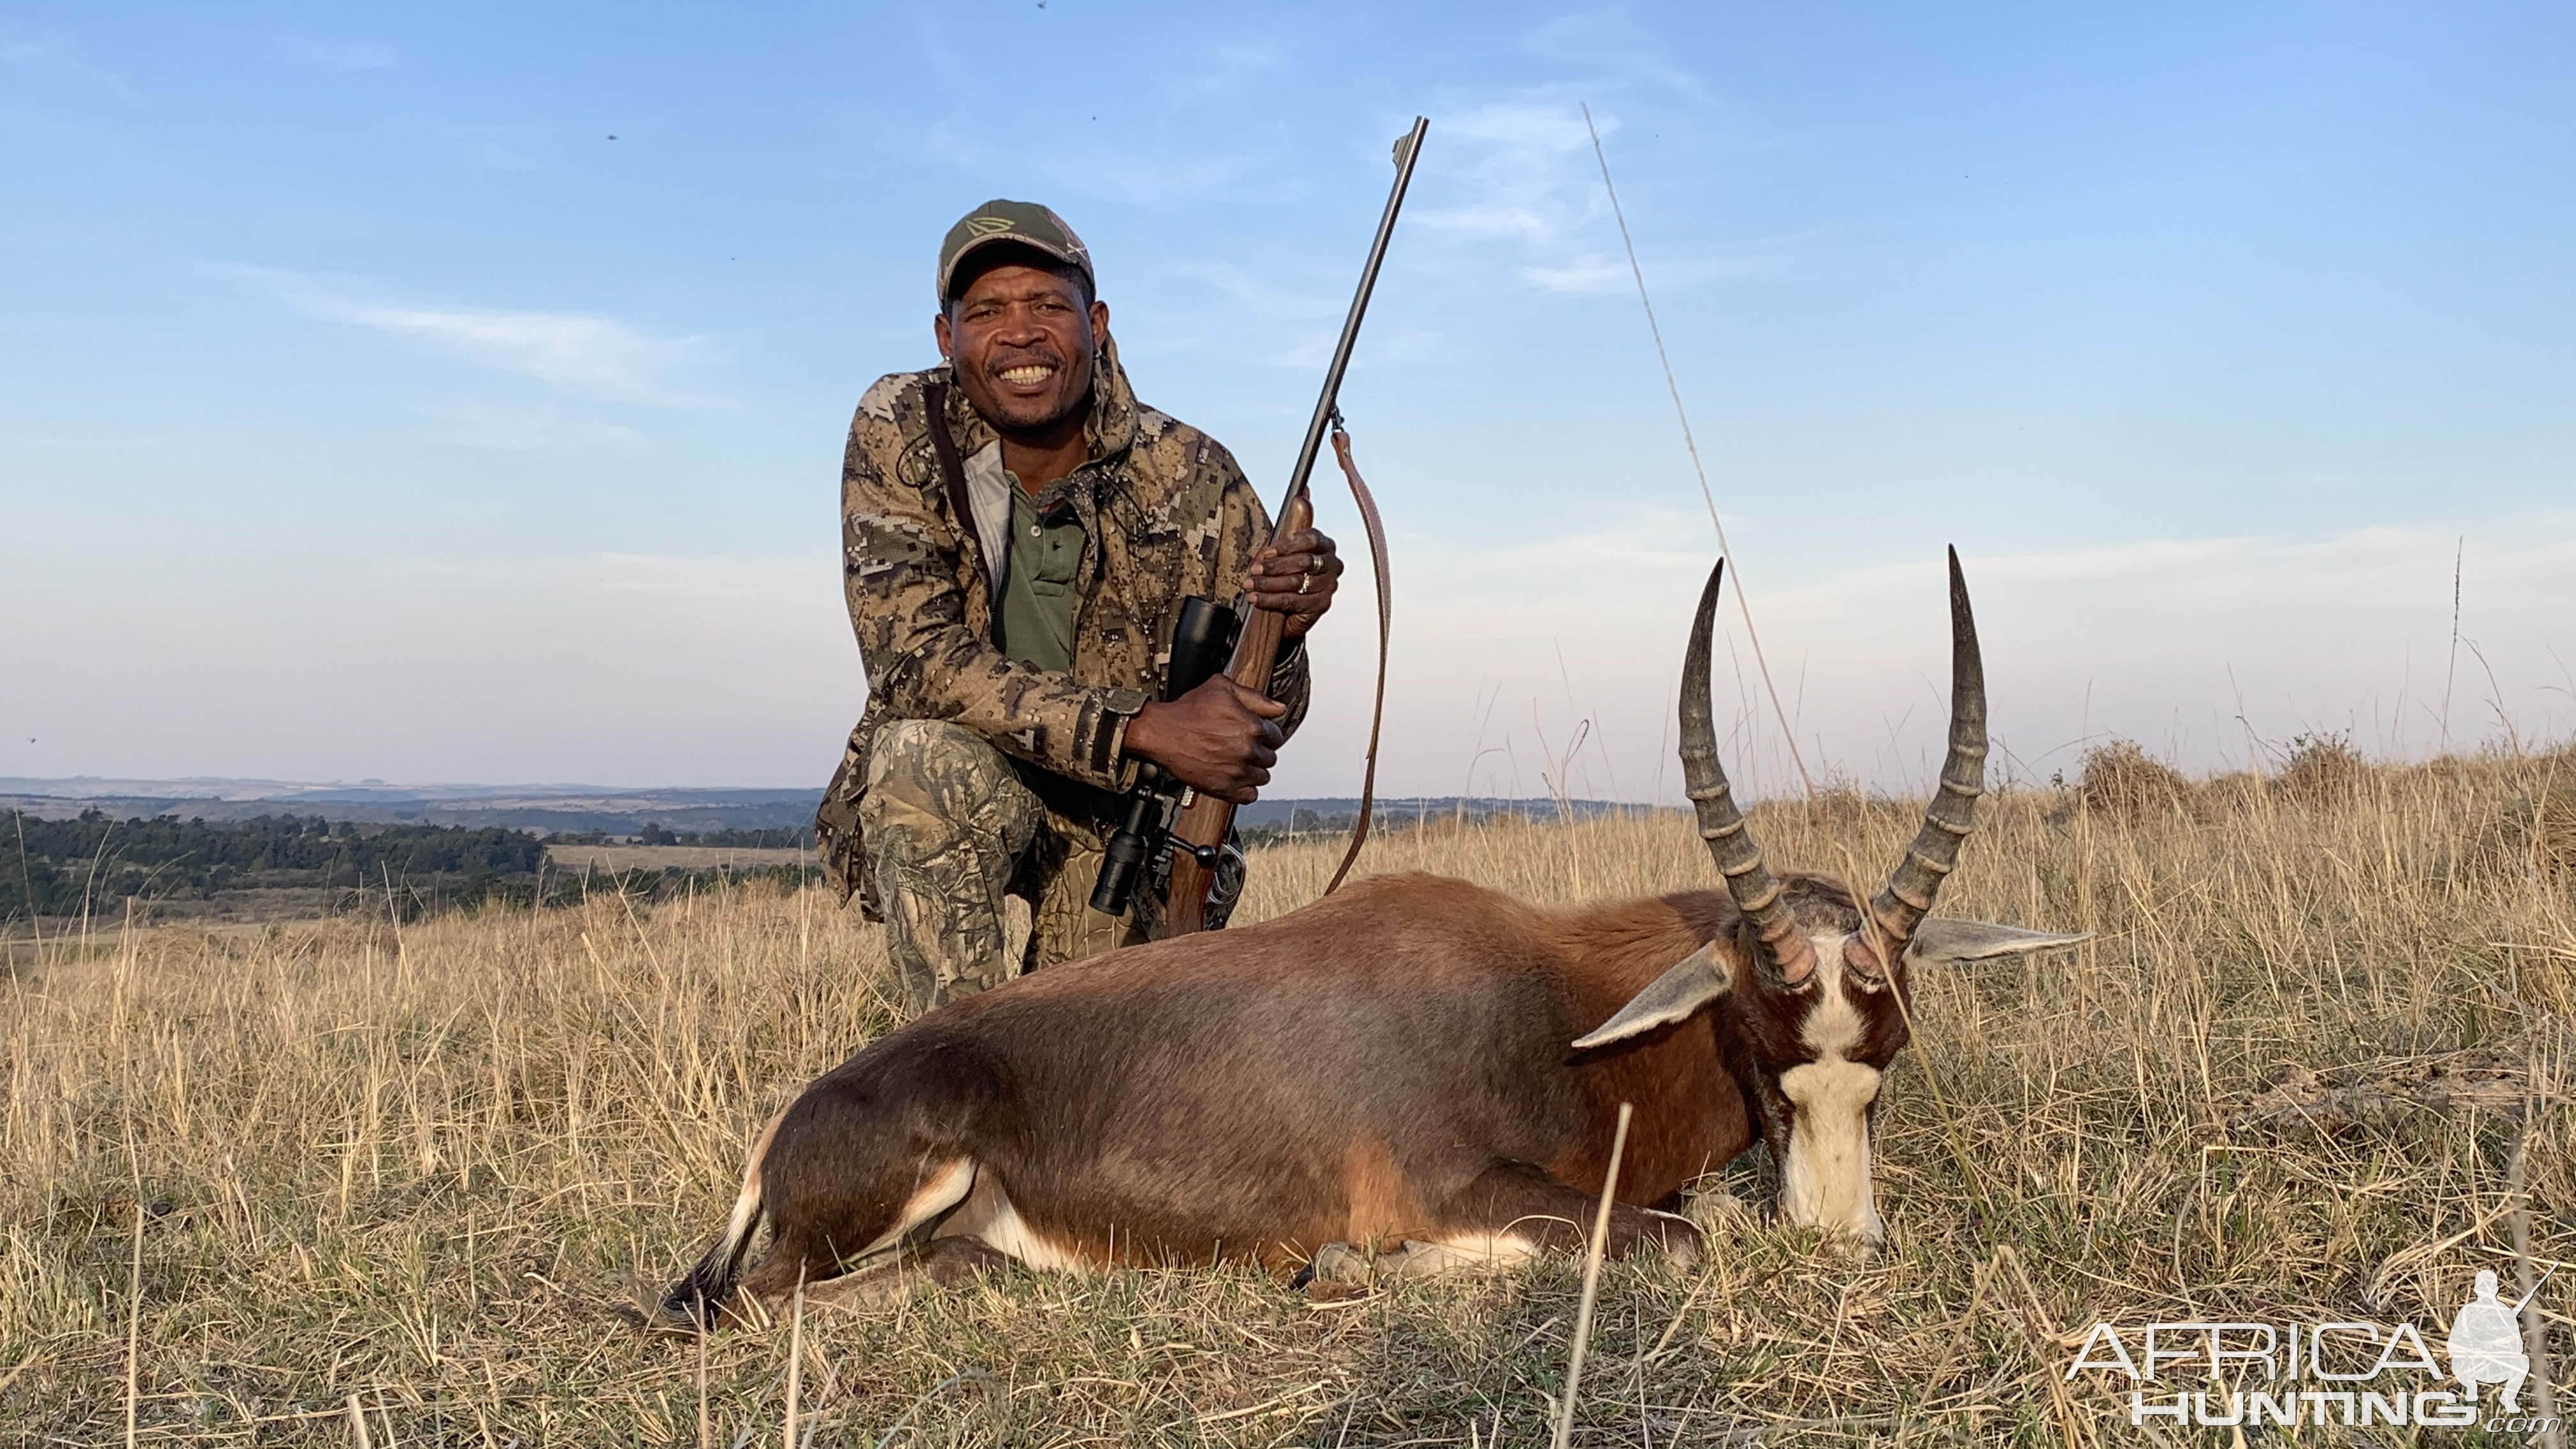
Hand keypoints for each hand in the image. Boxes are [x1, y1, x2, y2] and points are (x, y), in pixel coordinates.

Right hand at [1121, 675, 1288, 803]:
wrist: (1161, 732)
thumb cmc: (1187, 710)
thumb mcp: (1222, 689)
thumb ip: (1255, 697)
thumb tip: (1279, 707)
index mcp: (1251, 726)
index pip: (1276, 736)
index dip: (1266, 734)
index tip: (1256, 734)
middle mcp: (1247, 751)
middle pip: (1270, 758)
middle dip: (1260, 751)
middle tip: (1243, 746)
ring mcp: (1236, 772)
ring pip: (1262, 777)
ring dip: (1253, 770)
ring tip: (1238, 762)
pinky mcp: (1224, 788)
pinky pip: (1249, 796)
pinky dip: (1245, 789)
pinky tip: (1235, 778)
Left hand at [1244, 528, 1340, 638]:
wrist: (1286, 603)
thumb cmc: (1284, 572)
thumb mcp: (1278, 554)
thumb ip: (1278, 543)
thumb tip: (1277, 537)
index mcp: (1324, 545)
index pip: (1311, 540)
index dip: (1288, 545)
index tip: (1267, 553)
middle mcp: (1332, 564)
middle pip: (1305, 562)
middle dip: (1275, 566)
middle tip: (1255, 570)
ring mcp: (1329, 585)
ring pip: (1298, 582)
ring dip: (1269, 584)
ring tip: (1250, 585)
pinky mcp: (1322, 604)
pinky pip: (1294, 601)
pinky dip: (1271, 600)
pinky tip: (1257, 599)